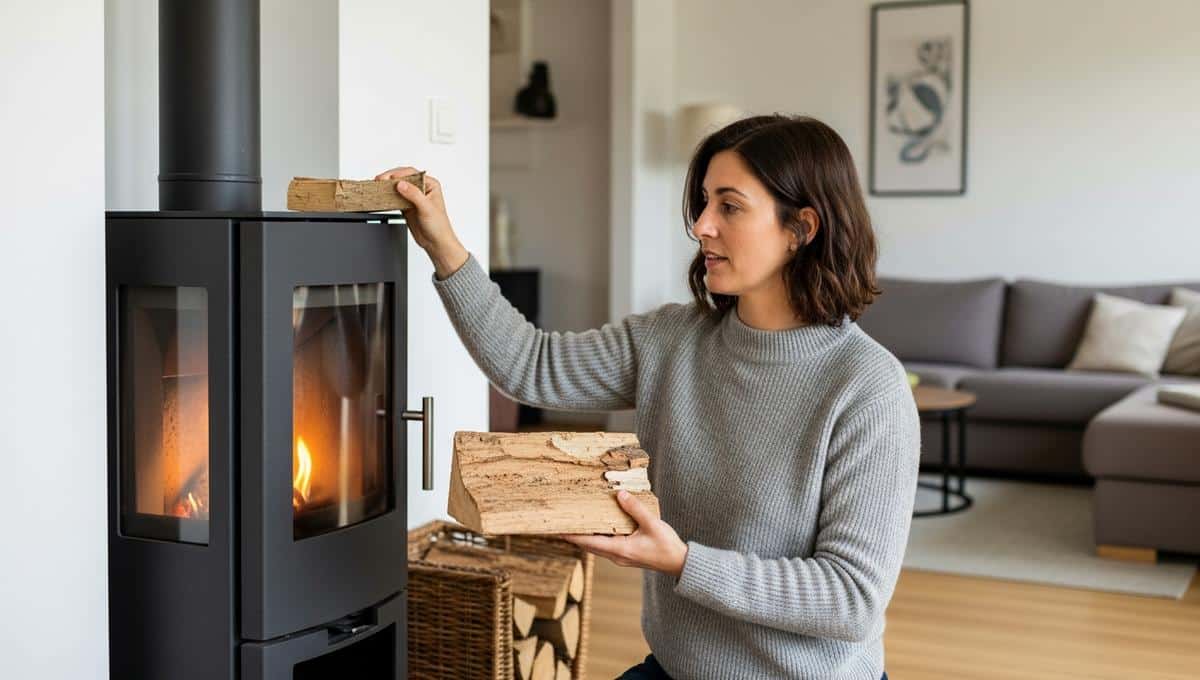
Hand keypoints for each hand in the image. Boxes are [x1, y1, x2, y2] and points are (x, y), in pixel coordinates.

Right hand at [374, 166, 466, 278]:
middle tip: (380, 180)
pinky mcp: (406, 206)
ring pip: (397, 187)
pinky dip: (387, 196)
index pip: (413, 174)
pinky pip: (394, 197)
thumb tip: (401, 184)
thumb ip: (414, 195)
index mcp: (431, 185)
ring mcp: (413, 197)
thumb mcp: (427, 208)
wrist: (436, 242)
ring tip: (377, 185)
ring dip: (387, 186)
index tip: (390, 178)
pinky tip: (381, 195)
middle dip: (390, 177)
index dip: (400, 174)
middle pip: (403, 178)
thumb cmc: (439, 226)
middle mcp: (422, 189)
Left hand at [561, 490, 688, 578]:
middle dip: (573, 535)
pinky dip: (596, 537)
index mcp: (620, 549)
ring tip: (572, 523)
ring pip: (595, 546)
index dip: (572, 535)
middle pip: (588, 545)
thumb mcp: (652, 524)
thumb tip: (619, 494)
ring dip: (583, 536)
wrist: (679, 563)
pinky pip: (604, 545)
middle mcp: (616, 555)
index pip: (589, 542)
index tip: (557, 528)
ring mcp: (620, 556)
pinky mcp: (625, 554)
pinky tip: (595, 526)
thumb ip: (635, 508)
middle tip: (558, 523)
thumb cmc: (667, 546)